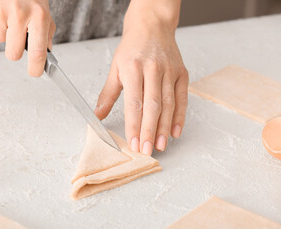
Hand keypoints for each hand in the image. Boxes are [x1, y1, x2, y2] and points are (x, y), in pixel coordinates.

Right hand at [0, 0, 55, 76]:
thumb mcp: (43, 8)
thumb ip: (47, 31)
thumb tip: (46, 52)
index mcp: (39, 16)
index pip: (38, 51)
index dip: (36, 67)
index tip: (35, 73)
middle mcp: (20, 15)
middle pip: (13, 54)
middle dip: (15, 51)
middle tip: (17, 39)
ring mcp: (0, 12)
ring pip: (0, 40)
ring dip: (4, 31)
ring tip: (9, 13)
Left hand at [95, 0, 187, 154]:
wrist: (152, 26)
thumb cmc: (132, 47)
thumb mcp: (115, 67)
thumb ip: (108, 94)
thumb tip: (97, 115)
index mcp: (133, 68)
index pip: (134, 103)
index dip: (134, 125)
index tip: (132, 142)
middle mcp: (153, 69)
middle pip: (153, 106)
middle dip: (149, 131)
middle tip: (146, 150)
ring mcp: (170, 71)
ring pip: (168, 104)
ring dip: (164, 127)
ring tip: (160, 145)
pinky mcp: (182, 73)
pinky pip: (182, 98)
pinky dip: (180, 116)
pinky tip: (175, 131)